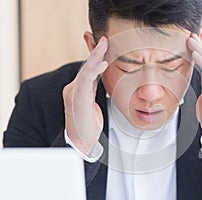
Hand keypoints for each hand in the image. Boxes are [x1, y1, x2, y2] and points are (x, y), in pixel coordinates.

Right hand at [63, 36, 107, 155]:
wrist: (80, 143)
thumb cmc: (88, 125)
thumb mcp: (92, 104)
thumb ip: (93, 91)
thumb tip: (99, 79)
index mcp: (78, 89)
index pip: (88, 69)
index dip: (96, 56)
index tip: (105, 44)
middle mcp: (74, 89)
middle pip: (86, 66)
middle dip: (96, 51)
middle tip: (104, 38)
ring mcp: (74, 93)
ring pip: (85, 70)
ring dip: (95, 56)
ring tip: (104, 44)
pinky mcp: (77, 99)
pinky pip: (85, 81)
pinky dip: (94, 70)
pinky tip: (103, 63)